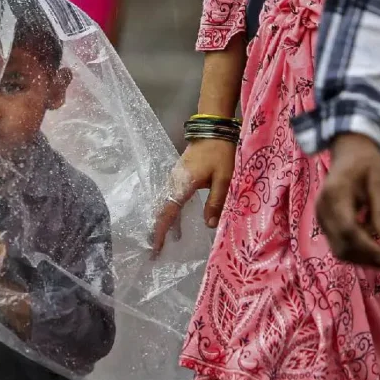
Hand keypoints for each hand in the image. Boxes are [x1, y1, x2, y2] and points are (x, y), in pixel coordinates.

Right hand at [152, 139, 236, 255]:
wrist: (212, 129)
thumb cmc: (220, 152)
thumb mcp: (223, 178)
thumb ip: (215, 202)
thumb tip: (209, 225)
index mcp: (183, 184)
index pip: (168, 212)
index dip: (161, 231)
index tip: (155, 247)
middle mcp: (173, 182)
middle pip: (161, 210)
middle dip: (158, 230)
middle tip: (155, 250)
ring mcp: (174, 178)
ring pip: (164, 204)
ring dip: (163, 222)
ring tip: (164, 241)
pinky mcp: (178, 176)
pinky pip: (170, 198)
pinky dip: (169, 212)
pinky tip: (176, 222)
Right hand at [316, 133, 379, 268]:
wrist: (348, 153)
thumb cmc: (367, 163)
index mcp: (334, 195)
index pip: (348, 230)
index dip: (369, 248)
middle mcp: (322, 209)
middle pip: (341, 245)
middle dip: (367, 258)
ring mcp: (320, 217)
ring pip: (338, 249)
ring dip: (361, 259)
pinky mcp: (324, 222)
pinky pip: (337, 243)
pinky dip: (355, 251)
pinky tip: (373, 247)